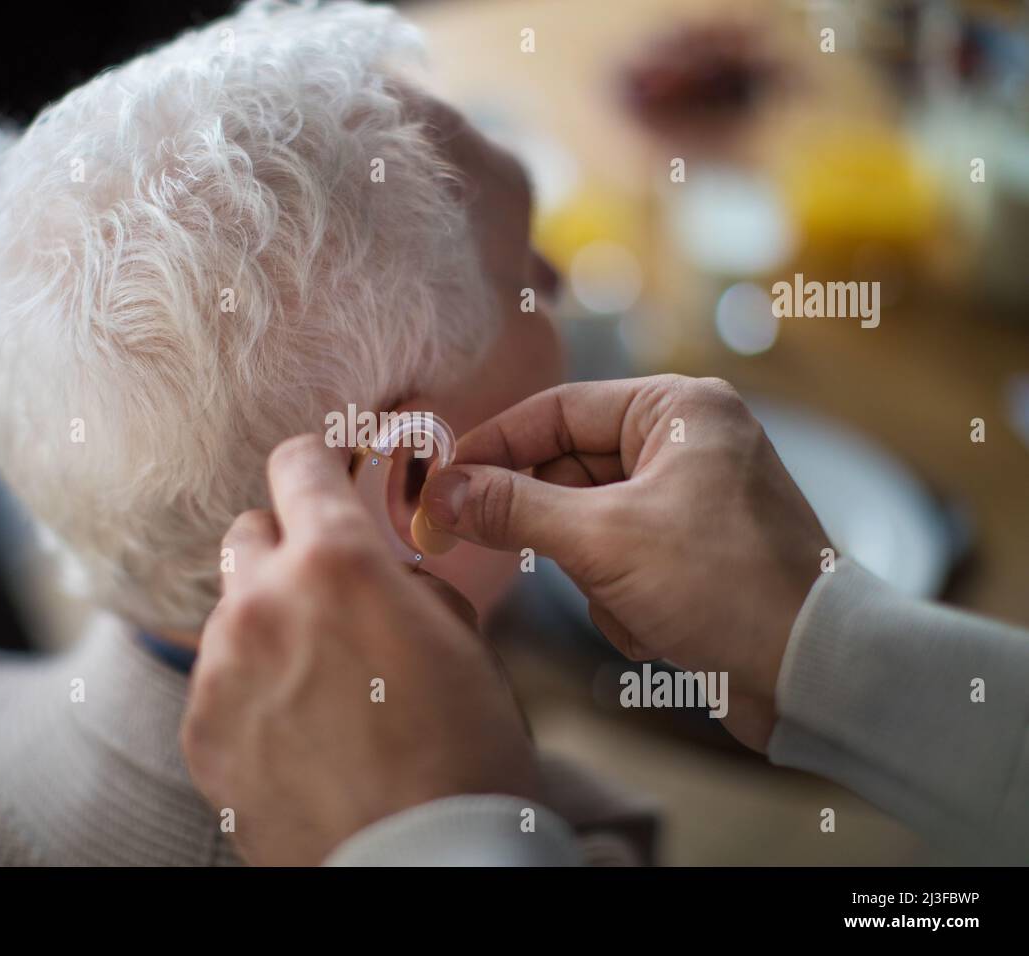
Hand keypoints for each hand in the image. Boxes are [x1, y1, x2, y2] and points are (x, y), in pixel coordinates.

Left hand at [181, 435, 542, 865]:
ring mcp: (220, 668)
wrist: (422, 867)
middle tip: (328, 592)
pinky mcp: (199, 729)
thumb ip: (411, 583)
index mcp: (337, 562)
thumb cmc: (465, 756)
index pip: (297, 463)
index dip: (316, 466)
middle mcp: (262, 601)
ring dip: (268, 623)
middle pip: (248, 532)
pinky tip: (296, 731)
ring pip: (232, 610)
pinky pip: (217, 679)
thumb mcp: (465, 642)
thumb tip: (390, 573)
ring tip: (319, 682)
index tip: (324, 477)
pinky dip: (249, 687)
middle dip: (287, 549)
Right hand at [420, 376, 831, 750]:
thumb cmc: (724, 586)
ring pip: (584, 523)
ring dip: (591, 574)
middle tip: (498, 548)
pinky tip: (653, 625)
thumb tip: (439, 492)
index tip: (438, 481)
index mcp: (677, 409)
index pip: (554, 410)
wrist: (814, 674)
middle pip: (565, 469)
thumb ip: (511, 508)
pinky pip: (615, 559)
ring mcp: (689, 498)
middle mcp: (685, 442)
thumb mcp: (602, 540)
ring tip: (632, 601)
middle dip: (550, 528)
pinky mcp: (691, 551)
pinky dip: (618, 596)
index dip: (491, 446)